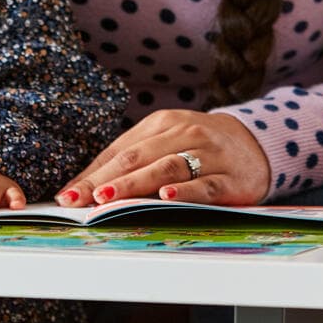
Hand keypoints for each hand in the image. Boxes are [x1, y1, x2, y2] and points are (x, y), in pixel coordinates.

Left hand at [56, 111, 272, 206]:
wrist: (256, 142)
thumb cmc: (198, 146)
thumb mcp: (164, 142)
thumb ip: (130, 161)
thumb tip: (84, 187)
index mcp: (161, 123)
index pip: (119, 151)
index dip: (91, 174)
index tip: (66, 196)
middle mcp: (184, 133)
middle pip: (139, 157)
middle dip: (106, 180)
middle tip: (81, 198)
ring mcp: (209, 154)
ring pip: (168, 168)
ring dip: (136, 183)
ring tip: (110, 197)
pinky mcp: (231, 178)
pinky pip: (206, 185)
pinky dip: (186, 191)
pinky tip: (167, 196)